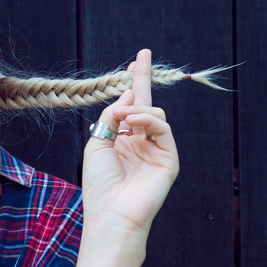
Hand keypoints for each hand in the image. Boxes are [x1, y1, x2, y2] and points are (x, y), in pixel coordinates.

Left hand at [78, 49, 179, 265]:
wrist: (112, 212)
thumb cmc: (99, 182)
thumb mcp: (97, 142)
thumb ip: (111, 117)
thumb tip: (127, 95)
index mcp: (120, 138)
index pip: (128, 107)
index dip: (131, 85)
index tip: (133, 63)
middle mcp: (139, 141)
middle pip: (144, 103)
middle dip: (143, 78)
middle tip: (142, 55)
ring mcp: (155, 149)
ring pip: (154, 113)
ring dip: (136, 109)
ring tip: (123, 116)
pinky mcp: (169, 158)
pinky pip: (163, 128)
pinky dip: (148, 120)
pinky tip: (133, 121)